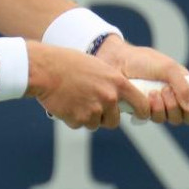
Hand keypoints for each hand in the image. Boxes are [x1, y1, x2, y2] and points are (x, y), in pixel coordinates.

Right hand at [26, 42, 150, 129]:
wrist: (46, 70)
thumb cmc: (69, 63)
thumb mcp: (98, 67)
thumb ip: (111, 83)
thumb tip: (118, 98)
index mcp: (117, 83)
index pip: (141, 104)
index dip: (142, 111)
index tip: (140, 115)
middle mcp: (109, 98)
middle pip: (114, 120)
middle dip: (105, 117)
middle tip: (91, 105)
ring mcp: (94, 111)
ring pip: (95, 123)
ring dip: (87, 117)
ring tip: (75, 99)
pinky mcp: (79, 120)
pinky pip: (79, 124)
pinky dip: (73, 118)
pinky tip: (66, 103)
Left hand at [93, 35, 188, 125]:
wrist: (117, 61)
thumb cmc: (144, 60)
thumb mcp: (168, 68)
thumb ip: (183, 87)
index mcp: (184, 86)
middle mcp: (173, 99)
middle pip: (187, 117)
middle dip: (179, 107)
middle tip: (167, 90)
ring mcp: (159, 106)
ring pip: (171, 119)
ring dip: (165, 107)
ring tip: (154, 91)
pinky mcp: (144, 111)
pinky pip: (154, 119)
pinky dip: (152, 108)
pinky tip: (145, 95)